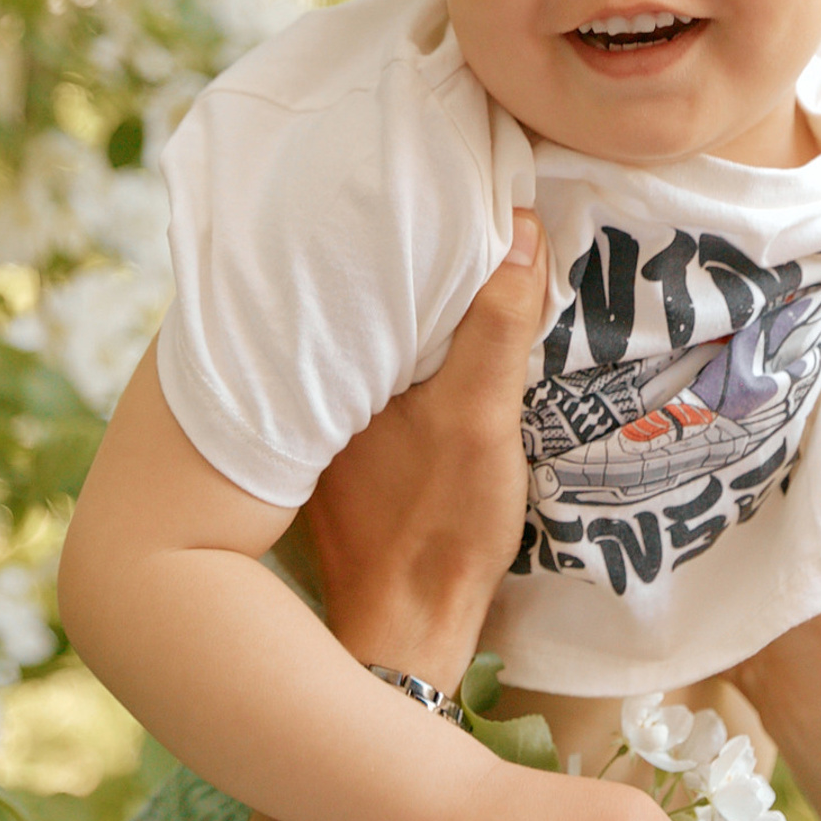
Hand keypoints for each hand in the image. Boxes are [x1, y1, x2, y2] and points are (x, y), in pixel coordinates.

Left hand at [300, 210, 547, 690]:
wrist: (405, 636)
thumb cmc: (436, 525)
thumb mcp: (480, 418)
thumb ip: (495, 326)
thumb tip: (518, 226)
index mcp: (325, 364)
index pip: (355, 264)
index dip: (400, 223)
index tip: (446, 184)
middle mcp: (302, 384)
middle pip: (356, 292)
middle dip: (400, 255)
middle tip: (454, 208)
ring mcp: (316, 417)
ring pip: (362, 331)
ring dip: (401, 303)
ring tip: (452, 256)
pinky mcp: (337, 445)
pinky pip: (366, 369)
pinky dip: (398, 346)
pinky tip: (435, 337)